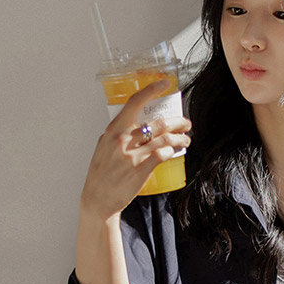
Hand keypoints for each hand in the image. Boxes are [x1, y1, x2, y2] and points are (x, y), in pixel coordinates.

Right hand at [78, 79, 190, 230]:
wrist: (98, 199)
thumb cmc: (100, 173)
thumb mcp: (103, 146)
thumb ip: (117, 133)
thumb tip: (135, 123)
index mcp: (114, 130)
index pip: (135, 102)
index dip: (152, 90)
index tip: (164, 84)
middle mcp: (123, 139)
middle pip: (158, 122)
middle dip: (177, 120)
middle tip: (185, 122)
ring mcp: (133, 155)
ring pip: (165, 138)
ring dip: (180, 137)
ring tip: (185, 139)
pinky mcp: (141, 170)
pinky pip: (162, 155)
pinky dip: (172, 150)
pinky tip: (175, 151)